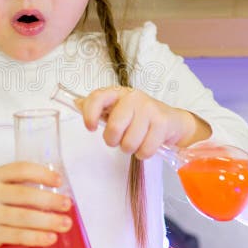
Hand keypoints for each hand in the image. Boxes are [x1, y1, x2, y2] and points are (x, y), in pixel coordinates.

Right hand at [0, 161, 72, 247]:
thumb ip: (21, 184)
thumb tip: (57, 191)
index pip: (20, 169)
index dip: (41, 173)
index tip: (59, 181)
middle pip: (24, 195)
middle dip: (49, 200)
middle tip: (67, 205)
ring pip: (23, 218)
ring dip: (48, 221)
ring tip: (65, 223)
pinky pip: (17, 236)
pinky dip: (36, 237)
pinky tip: (50, 238)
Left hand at [76, 86, 210, 159]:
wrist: (173, 121)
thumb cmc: (139, 118)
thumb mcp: (118, 110)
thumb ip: (98, 109)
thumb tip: (75, 103)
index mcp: (118, 94)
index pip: (98, 97)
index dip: (90, 114)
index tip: (90, 128)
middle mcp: (133, 97)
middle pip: (114, 127)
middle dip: (114, 141)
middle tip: (119, 139)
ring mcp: (149, 109)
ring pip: (129, 143)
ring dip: (130, 149)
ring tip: (136, 141)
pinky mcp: (162, 123)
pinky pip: (145, 150)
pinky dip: (144, 153)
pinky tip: (147, 144)